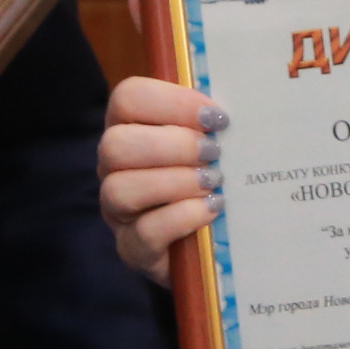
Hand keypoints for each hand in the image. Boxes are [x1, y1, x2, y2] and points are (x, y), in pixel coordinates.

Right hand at [98, 76, 224, 283]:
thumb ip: (212, 123)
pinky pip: (145, 232)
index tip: (214, 117)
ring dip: (175, 182)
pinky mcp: (133, 250)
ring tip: (213, 182)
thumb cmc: (210, 181)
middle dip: (173, 146)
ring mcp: (118, 212)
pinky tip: (211, 209)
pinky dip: (183, 217)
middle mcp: (113, 169)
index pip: (127, 98)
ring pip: (121, 189)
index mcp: (130, 129)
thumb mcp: (210, 145)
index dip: (171, 102)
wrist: (211, 245)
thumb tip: (236, 108)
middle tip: (214, 152)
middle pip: (116, 145)